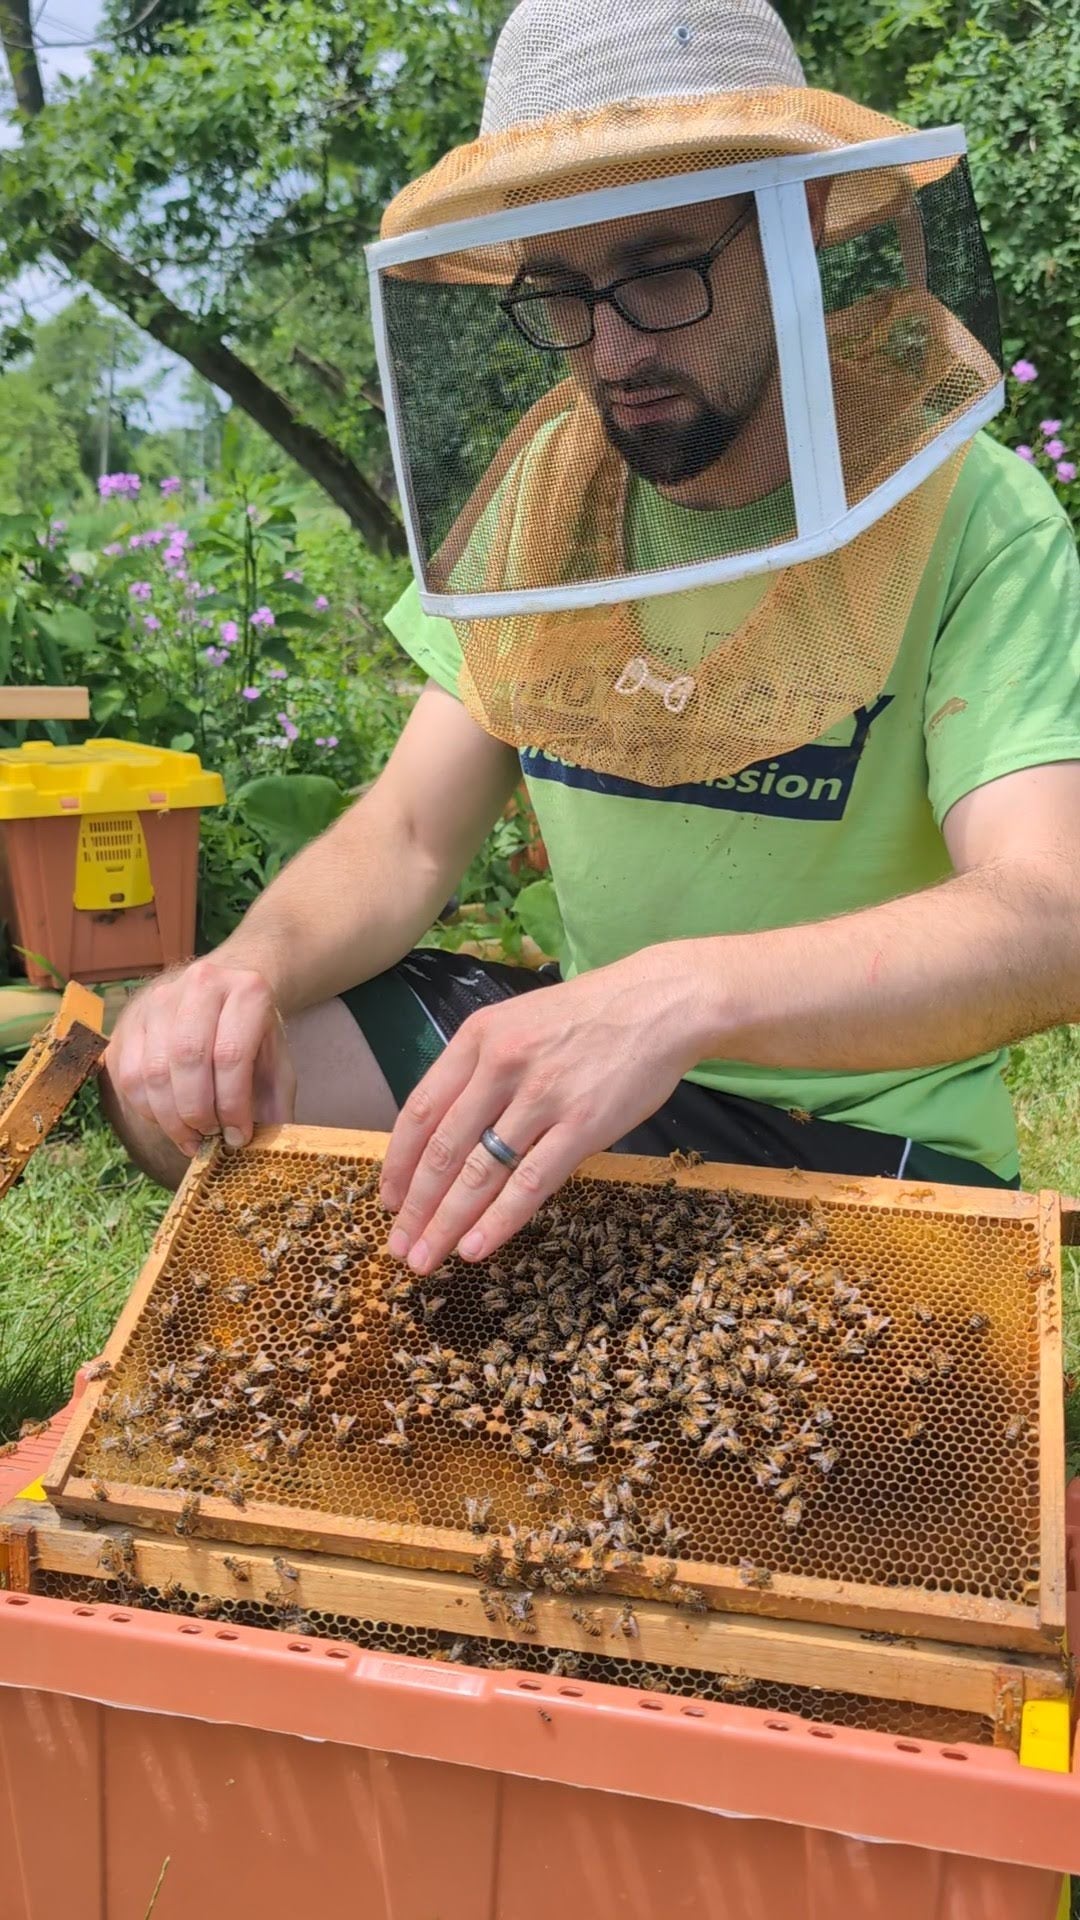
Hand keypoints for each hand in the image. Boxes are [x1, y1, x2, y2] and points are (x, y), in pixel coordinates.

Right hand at [104, 957, 295, 1156]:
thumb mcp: (277, 1065)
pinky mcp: (131, 1019)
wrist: (225, 995)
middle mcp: (202, 985)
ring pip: (153, 1069)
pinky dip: (147, 1109)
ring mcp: (160, 999)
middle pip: (187, 1058)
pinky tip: (169, 1120)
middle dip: (197, 1111)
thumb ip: (276, 1105)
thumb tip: (262, 1150)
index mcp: (247, 992)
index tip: (237, 1136)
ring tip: (191, 1136)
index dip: (232, 1104)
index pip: (231, 1054)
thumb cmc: (252, 1039)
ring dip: (170, 1117)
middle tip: (209, 1136)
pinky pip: (128, 1075)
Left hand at [379, 947, 708, 1273]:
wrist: (660, 1004)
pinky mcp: (582, 1125)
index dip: (398, 1162)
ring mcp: (542, 1096)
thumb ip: (481, 1070)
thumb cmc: (588, 1016)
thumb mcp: (518, 1023)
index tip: (388, 1200)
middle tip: (399, 1246)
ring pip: (479, 1172)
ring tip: (426, 1258)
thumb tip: (444, 1130)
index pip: (419, 1110)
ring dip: (446, 1223)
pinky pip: (530, 1182)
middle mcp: (501, 1066)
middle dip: (415, 1207)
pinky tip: (475, 1248)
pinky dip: (499, 1221)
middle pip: (442, 1149)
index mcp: (477, 1038)